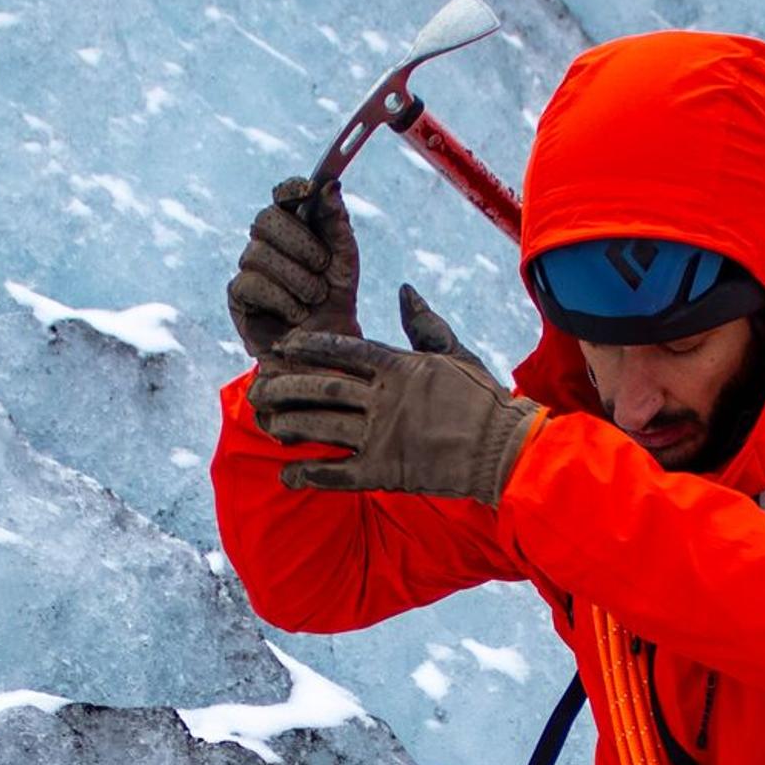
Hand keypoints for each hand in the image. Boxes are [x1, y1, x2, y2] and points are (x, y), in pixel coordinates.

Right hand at [226, 176, 358, 358]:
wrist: (327, 352)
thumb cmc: (335, 302)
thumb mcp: (345, 261)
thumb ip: (337, 223)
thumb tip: (330, 186)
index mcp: (293, 228)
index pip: (282, 195)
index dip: (291, 188)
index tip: (310, 190)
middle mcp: (266, 243)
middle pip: (266, 219)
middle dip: (299, 242)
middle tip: (323, 266)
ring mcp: (249, 268)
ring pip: (258, 253)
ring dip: (295, 277)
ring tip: (315, 298)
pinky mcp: (237, 297)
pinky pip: (250, 283)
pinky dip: (280, 298)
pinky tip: (296, 313)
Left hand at [254, 285, 545, 503]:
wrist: (506, 451)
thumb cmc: (486, 401)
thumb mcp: (456, 353)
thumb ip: (424, 324)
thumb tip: (404, 290)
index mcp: (402, 367)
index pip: (345, 351)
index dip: (309, 348)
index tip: (283, 346)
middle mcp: (387, 399)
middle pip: (324, 387)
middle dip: (286, 386)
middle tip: (258, 387)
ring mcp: (384, 436)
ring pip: (323, 426)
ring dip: (290, 425)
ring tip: (267, 424)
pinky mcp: (386, 472)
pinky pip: (338, 473)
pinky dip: (310, 474)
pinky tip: (288, 473)